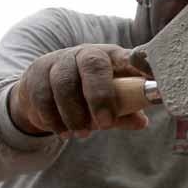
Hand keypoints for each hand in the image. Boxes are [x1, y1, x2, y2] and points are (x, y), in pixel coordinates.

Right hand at [8, 44, 150, 137]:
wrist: (43, 91)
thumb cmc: (87, 96)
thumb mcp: (111, 103)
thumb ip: (125, 112)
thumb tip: (142, 122)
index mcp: (112, 57)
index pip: (128, 56)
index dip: (140, 64)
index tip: (150, 76)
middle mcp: (86, 53)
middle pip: (93, 63)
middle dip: (99, 95)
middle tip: (105, 124)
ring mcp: (60, 61)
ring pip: (64, 82)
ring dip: (74, 113)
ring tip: (82, 134)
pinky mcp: (37, 72)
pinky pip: (42, 95)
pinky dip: (54, 118)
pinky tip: (63, 132)